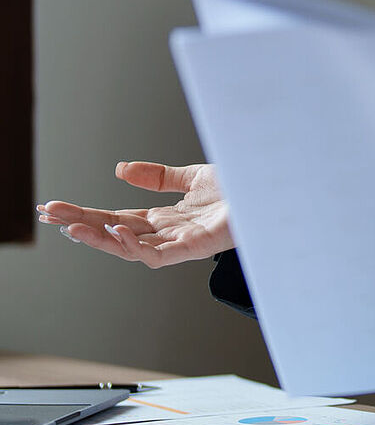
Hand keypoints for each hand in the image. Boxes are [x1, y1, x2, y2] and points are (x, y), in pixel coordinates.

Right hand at [38, 161, 231, 267]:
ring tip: (73, 227)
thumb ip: (157, 176)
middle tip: (51, 217)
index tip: (56, 208)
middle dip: (82, 226)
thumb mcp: (193, 176)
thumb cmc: (244, 186)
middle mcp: (171, 232)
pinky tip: (116, 231)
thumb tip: (119, 169)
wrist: (274, 188)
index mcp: (168, 217)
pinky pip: (158, 255)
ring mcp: (183, 242)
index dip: (87, 214)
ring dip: (100, 238)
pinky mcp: (198, 247)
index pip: (117, 218)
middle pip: (117, 232)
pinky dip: (134, 245)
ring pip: (131, 248)